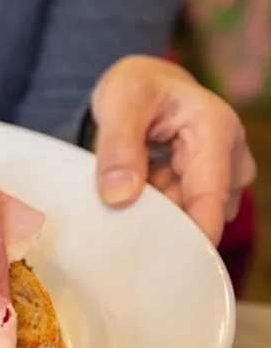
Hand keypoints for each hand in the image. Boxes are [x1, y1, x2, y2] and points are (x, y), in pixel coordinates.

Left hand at [91, 55, 255, 244]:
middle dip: (160, 217)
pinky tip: (137, 188)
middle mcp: (230, 156)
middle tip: (117, 205)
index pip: (209, 195)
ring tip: (130, 181)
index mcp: (216, 129)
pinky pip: (182, 211)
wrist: (144, 85)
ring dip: (155, 209)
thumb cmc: (136, 88)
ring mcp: (223, 175)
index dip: (193, 233)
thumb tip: (119, 198)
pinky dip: (156, 206)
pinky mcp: (209, 188)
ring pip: (188, 214)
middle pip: (199, 210)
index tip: (167, 261)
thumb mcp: (120, 104)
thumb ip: (118, 148)